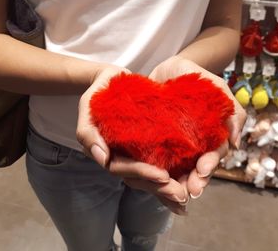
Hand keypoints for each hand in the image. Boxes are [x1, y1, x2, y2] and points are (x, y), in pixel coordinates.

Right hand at [76, 65, 188, 214]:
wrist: (114, 81)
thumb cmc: (100, 91)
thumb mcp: (88, 106)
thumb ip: (88, 132)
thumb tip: (102, 160)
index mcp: (106, 152)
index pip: (123, 169)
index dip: (142, 173)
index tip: (163, 175)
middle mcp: (122, 157)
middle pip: (139, 179)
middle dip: (159, 188)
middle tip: (182, 195)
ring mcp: (135, 154)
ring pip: (150, 176)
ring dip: (168, 188)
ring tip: (187, 195)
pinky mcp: (148, 147)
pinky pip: (160, 163)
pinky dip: (173, 175)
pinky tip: (189, 181)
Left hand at [149, 56, 246, 197]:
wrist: (167, 68)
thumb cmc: (195, 76)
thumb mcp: (216, 87)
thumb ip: (231, 111)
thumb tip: (235, 143)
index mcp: (210, 135)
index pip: (213, 155)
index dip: (209, 165)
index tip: (202, 172)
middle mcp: (194, 145)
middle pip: (197, 168)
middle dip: (195, 182)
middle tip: (189, 192)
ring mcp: (175, 146)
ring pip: (178, 170)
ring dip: (177, 184)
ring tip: (172, 194)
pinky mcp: (157, 143)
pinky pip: (158, 161)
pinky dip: (156, 174)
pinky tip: (152, 182)